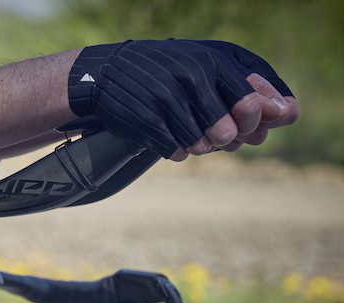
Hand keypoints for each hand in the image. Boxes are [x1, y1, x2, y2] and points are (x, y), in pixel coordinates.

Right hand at [67, 39, 298, 160]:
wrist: (107, 72)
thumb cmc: (166, 69)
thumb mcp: (205, 63)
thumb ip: (245, 84)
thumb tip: (286, 115)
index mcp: (212, 60)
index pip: (252, 103)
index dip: (258, 123)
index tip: (255, 130)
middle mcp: (191, 77)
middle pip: (228, 132)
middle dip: (226, 139)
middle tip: (217, 134)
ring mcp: (166, 100)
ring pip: (201, 146)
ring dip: (199, 146)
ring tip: (188, 132)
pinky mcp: (146, 121)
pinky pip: (176, 152)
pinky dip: (176, 150)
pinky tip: (168, 135)